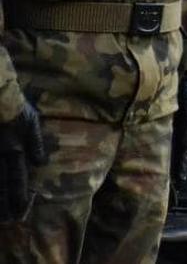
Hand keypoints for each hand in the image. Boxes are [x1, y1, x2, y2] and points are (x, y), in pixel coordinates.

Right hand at [0, 99, 45, 220]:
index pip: (18, 180)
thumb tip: (40, 164)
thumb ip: (37, 143)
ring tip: (1, 216)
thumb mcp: (32, 123)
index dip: (21, 195)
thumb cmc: (16, 109)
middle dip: (6, 205)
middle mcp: (1, 157)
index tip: (27, 205)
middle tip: (9, 220)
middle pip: (2, 187)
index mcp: (16, 152)